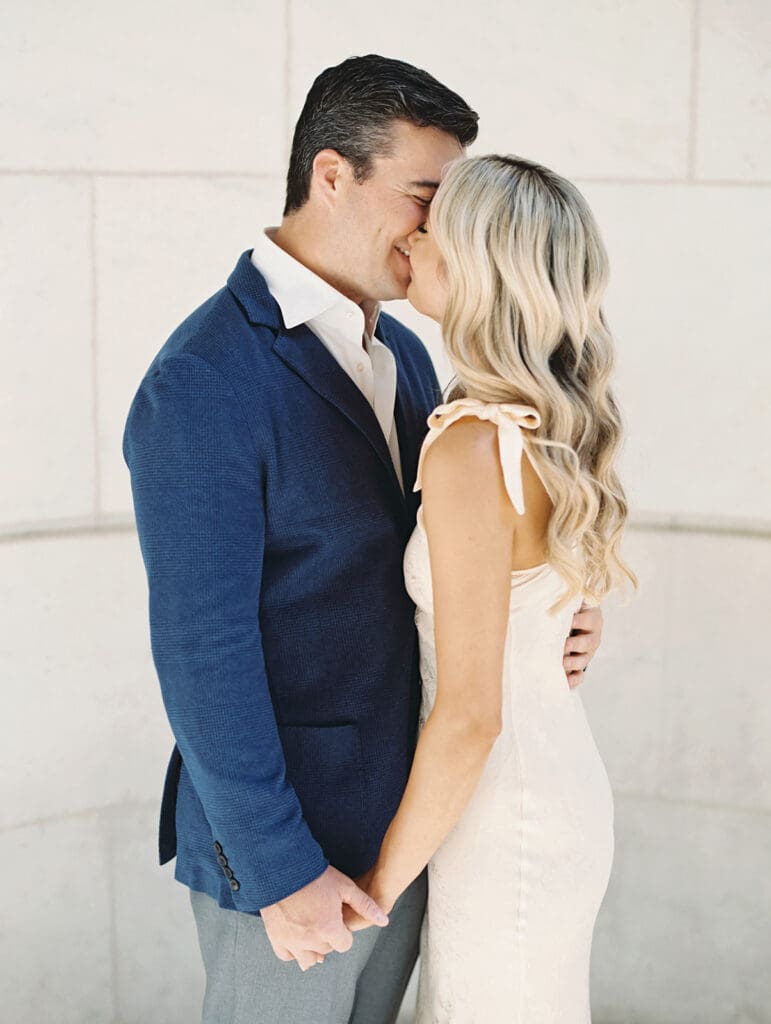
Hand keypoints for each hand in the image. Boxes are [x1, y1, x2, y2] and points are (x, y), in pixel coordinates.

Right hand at [260, 865, 388, 968]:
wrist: (282, 867)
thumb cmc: (314, 875)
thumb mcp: (344, 886)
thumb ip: (365, 906)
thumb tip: (384, 920)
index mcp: (329, 928)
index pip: (344, 944)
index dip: (343, 931)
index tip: (337, 918)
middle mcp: (310, 939)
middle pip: (327, 950)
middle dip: (329, 937)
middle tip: (324, 917)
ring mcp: (292, 940)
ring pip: (308, 959)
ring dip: (313, 948)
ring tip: (313, 931)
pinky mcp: (276, 937)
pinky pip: (287, 955)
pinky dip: (294, 951)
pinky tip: (298, 940)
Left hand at [563, 602, 602, 687]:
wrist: (576, 622)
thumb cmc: (570, 609)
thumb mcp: (573, 600)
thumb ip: (565, 594)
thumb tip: (554, 573)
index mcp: (592, 618)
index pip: (588, 620)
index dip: (579, 621)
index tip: (570, 621)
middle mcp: (593, 635)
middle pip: (587, 642)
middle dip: (575, 645)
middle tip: (563, 645)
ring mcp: (588, 652)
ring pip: (584, 660)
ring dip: (573, 663)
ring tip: (562, 664)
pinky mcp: (582, 665)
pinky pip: (581, 676)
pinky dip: (574, 680)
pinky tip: (565, 683)